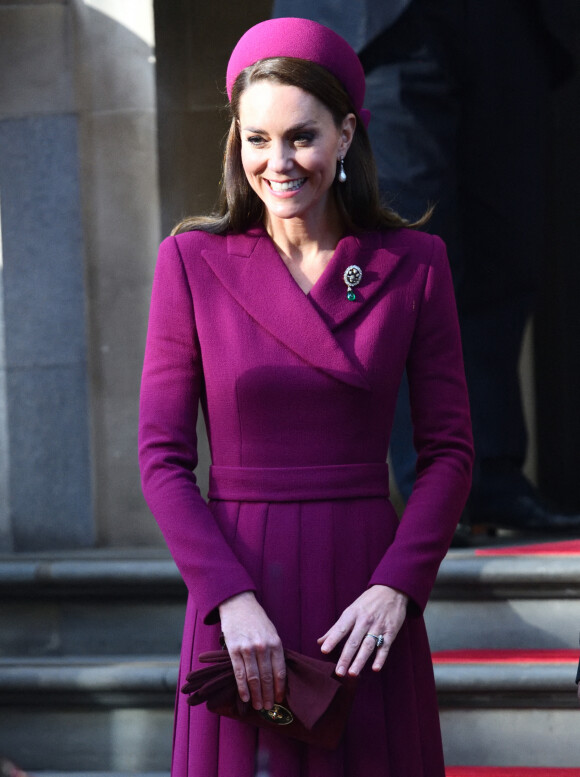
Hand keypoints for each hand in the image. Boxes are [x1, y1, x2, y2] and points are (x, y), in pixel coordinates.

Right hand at [218, 591, 285, 710]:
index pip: (279, 671)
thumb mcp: (271, 632)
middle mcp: (263, 647)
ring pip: (253, 678)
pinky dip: (242, 688)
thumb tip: (277, 675)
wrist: (238, 604)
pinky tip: (245, 697)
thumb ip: (274, 651)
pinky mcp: (234, 649)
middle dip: (268, 695)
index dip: (280, 688)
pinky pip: (239, 673)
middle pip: (266, 678)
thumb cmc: (256, 620)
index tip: (280, 699)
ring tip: (258, 706)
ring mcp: (248, 649)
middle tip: (268, 707)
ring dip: (256, 695)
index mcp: (275, 643)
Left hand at [317, 585, 407, 676]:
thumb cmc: (367, 602)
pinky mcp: (391, 631)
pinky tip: (375, 668)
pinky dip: (380, 658)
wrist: (391, 590)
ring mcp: (378, 626)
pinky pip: (385, 646)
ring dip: (360, 660)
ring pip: (368, 645)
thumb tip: (320, 642)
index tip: (324, 650)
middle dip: (346, 657)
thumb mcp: (351, 610)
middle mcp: (365, 620)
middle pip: (354, 641)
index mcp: (353, 613)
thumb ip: (336, 628)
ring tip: (352, 673)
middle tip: (339, 672)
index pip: (341, 628)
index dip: (332, 639)